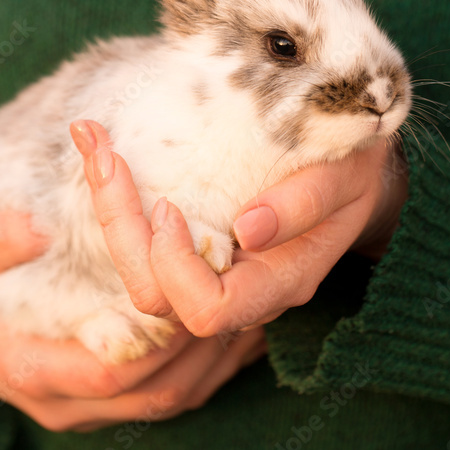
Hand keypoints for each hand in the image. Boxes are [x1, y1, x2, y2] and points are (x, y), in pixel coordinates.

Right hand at [0, 212, 266, 431]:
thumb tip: (39, 225)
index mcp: (33, 370)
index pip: (108, 371)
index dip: (157, 337)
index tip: (193, 288)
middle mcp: (68, 403)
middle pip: (155, 392)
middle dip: (203, 344)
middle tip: (241, 290)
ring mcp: (89, 411)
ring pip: (171, 399)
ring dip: (217, 358)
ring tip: (253, 307)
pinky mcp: (107, 406)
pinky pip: (171, 396)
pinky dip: (209, 366)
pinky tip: (238, 329)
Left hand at [70, 120, 408, 337]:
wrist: (356, 166)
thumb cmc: (354, 166)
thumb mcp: (346, 174)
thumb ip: (308, 203)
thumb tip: (251, 230)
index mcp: (280, 281)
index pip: (208, 310)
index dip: (175, 268)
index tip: (168, 205)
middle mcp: (240, 288)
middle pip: (155, 297)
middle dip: (118, 229)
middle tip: (105, 154)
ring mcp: (216, 270)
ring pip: (140, 276)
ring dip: (107, 211)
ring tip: (92, 140)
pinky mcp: (197, 246)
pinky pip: (144, 246)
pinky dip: (116, 201)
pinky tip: (101, 148)